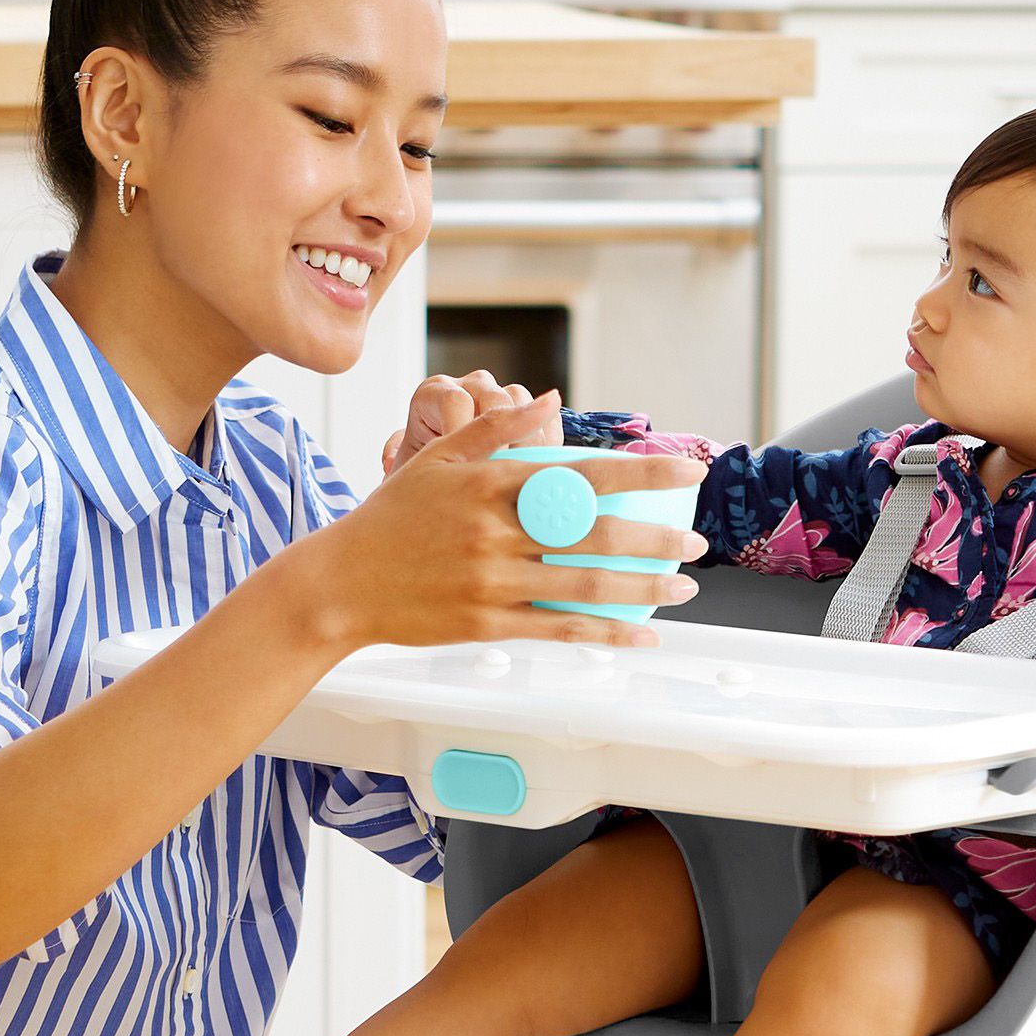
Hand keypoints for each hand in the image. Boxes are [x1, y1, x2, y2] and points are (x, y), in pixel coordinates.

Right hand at [309, 390, 706, 654]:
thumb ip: (493, 429)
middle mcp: (495, 532)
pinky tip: (638, 635)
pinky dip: (604, 634)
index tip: (686, 472)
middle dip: (655, 539)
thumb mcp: (434, 460)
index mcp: (489, 484)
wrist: (340, 584)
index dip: (641, 472)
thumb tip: (549, 400)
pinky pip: (558, 630)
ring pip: (583, 585)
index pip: (581, 473)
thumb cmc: (389, 519)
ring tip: (682, 589)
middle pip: (594, 533)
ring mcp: (492, 582)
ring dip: (643, 589)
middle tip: (696, 542)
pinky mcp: (486, 624)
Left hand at [382, 369, 561, 478]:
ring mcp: (503, 395)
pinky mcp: (530, 411)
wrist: (450, 482)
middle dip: (499, 438)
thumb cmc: (424, 478)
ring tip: (520, 475)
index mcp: (434, 393)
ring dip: (525, 440)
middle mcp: (469, 386)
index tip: (464, 468)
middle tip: (500, 473)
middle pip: (493, 397)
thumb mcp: (406, 471)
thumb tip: (390, 457)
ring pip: (522, 403)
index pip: (454, 401)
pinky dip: (547, 441)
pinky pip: (547, 416)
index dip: (463, 433)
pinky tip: (540, 468)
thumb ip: (398, 463)